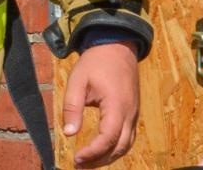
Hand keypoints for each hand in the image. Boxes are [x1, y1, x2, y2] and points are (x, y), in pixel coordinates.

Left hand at [63, 41, 138, 167]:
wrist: (117, 45)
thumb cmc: (96, 62)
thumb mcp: (78, 80)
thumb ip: (72, 107)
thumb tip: (69, 133)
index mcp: (117, 105)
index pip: (108, 138)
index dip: (93, 153)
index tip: (76, 158)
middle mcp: (130, 112)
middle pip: (120, 147)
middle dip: (100, 160)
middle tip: (80, 164)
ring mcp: (134, 113)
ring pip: (126, 144)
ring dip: (109, 156)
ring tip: (89, 161)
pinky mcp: (133, 112)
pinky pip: (128, 136)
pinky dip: (116, 147)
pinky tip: (102, 150)